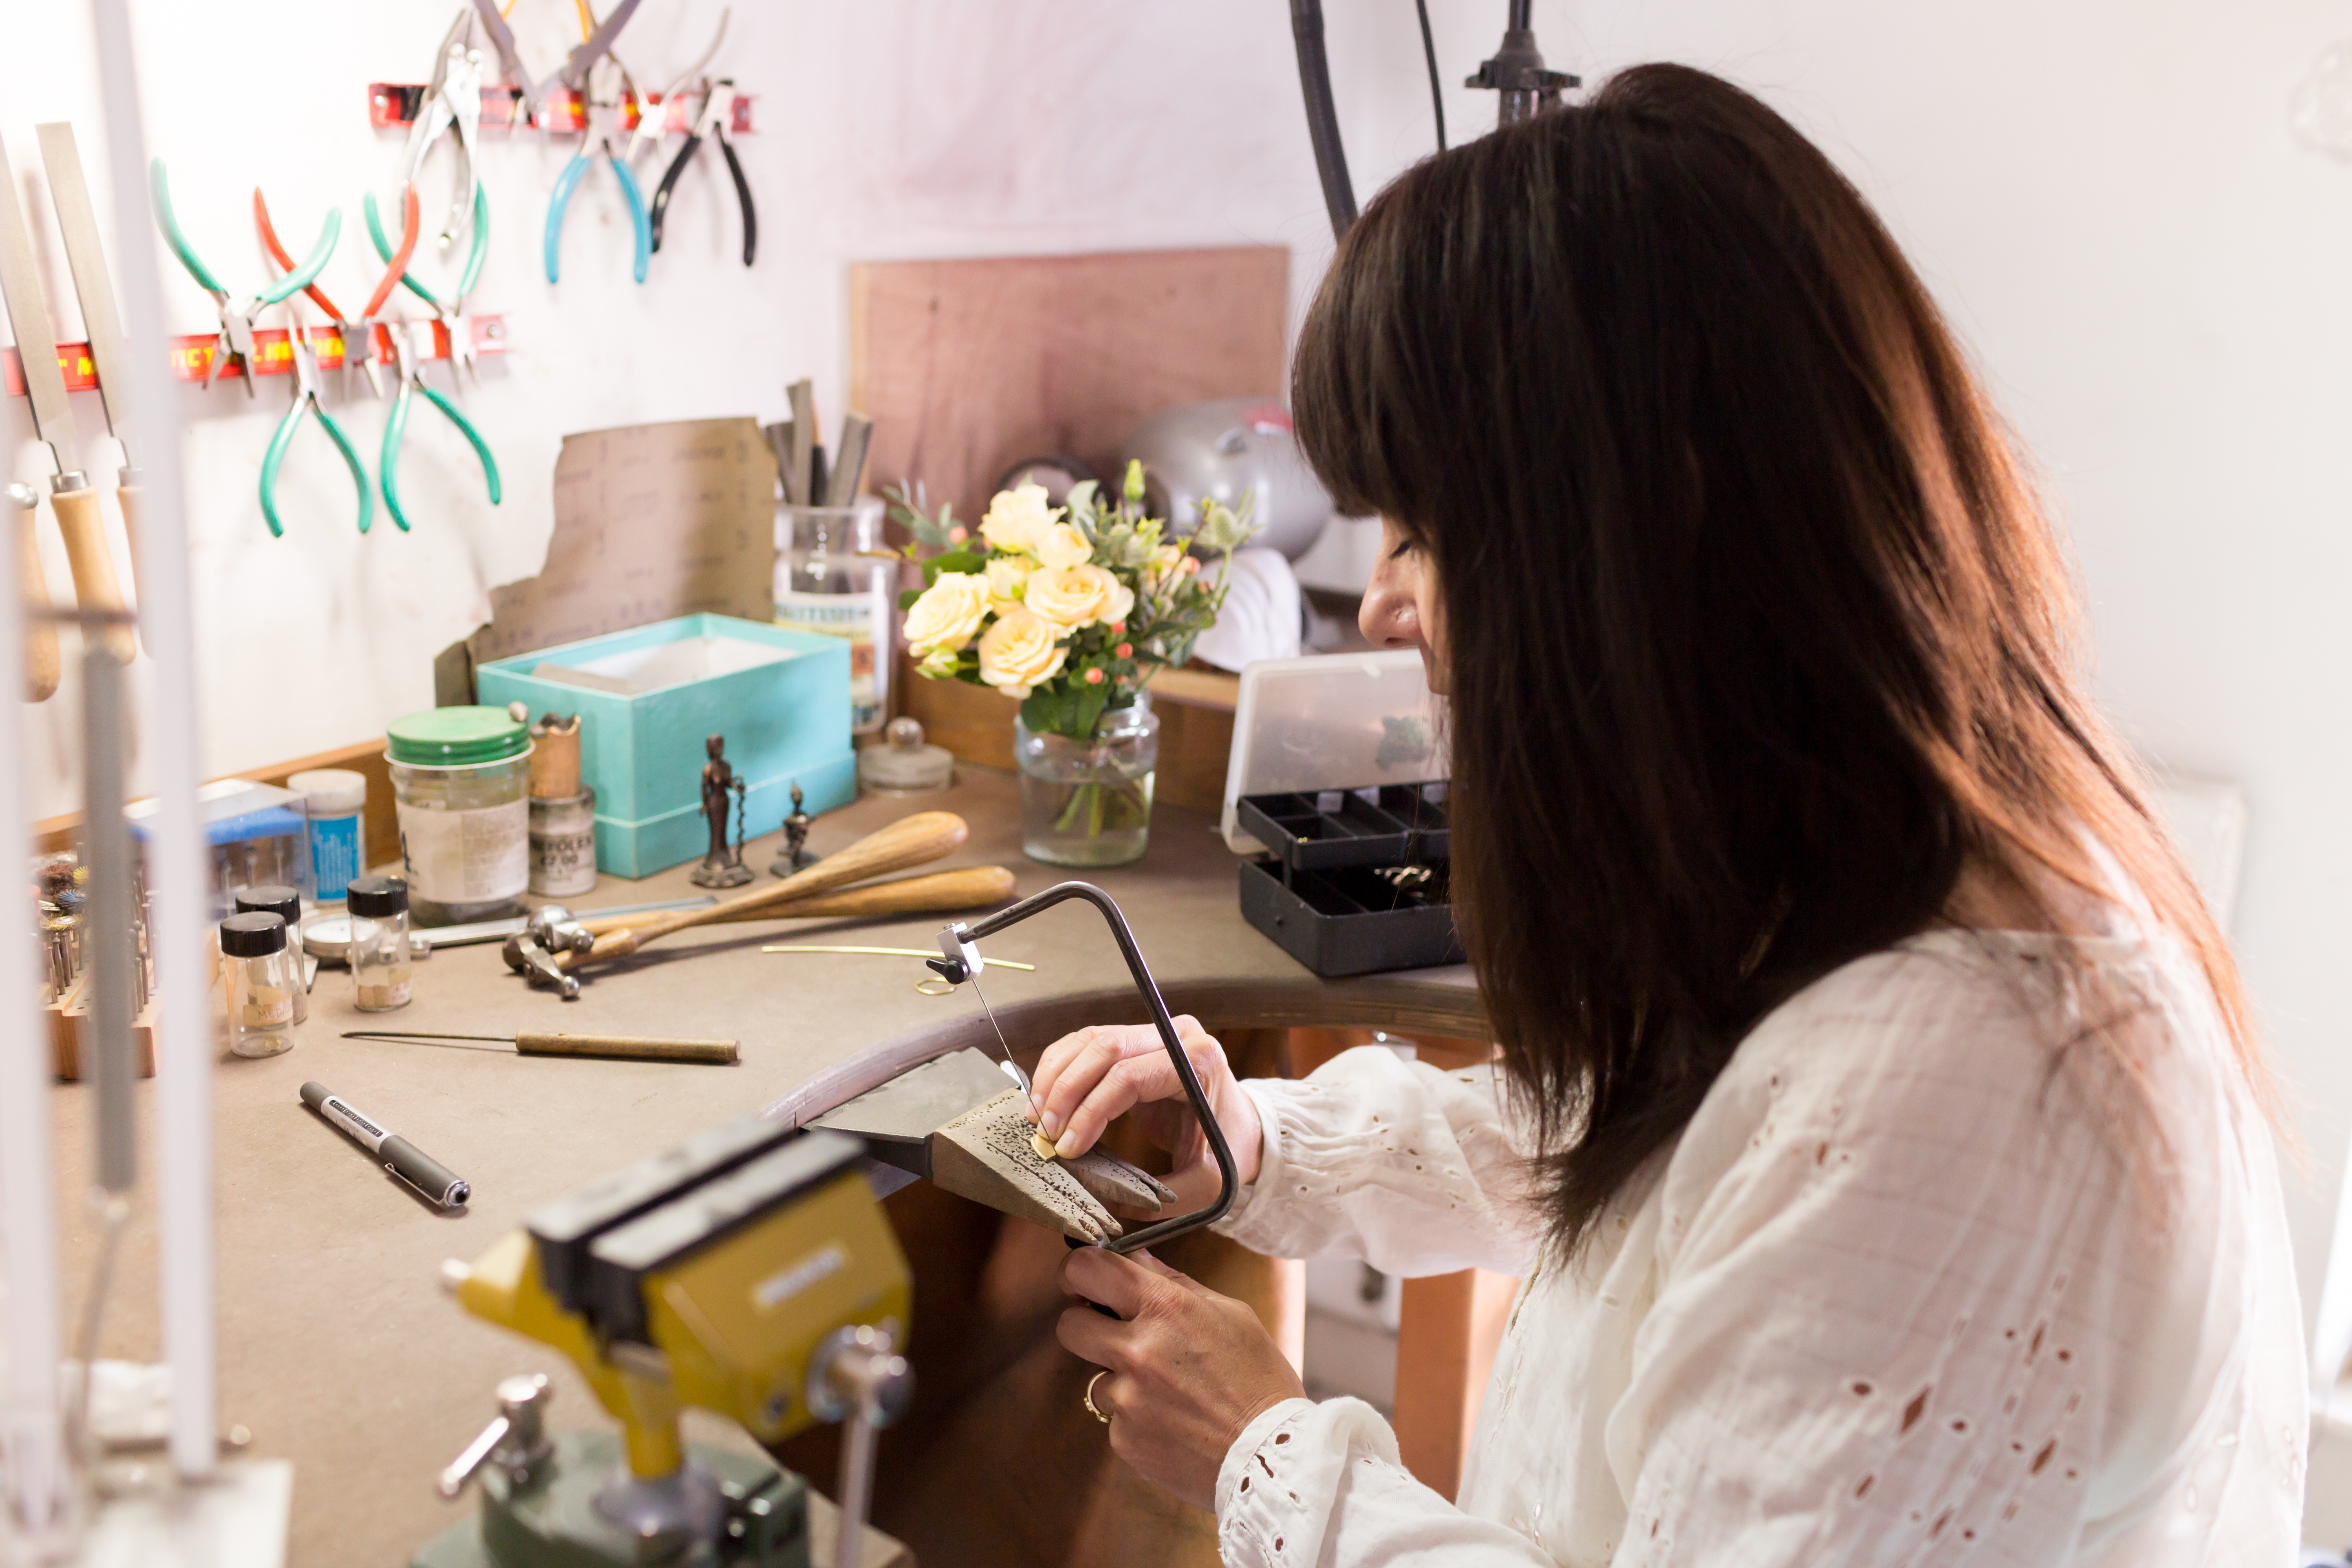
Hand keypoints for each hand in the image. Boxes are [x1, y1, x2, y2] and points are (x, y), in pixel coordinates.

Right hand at [1027, 1017, 1262, 1212]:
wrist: (1242, 1128)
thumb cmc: (1228, 1153)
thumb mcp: (1206, 1186)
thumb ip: (1160, 1199)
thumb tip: (1102, 1204)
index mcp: (1198, 1062)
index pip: (1129, 1076)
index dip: (1090, 1110)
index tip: (1068, 1147)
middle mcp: (1176, 1035)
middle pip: (1104, 1048)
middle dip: (1065, 1090)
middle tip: (1044, 1132)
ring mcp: (1154, 1032)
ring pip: (1089, 1039)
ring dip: (1055, 1076)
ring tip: (1036, 1117)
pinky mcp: (1134, 1039)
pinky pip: (1087, 1043)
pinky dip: (1060, 1067)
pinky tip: (1044, 1097)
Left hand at [1057, 1245, 1304, 1510]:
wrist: (1271, 1457)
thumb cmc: (1260, 1380)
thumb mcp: (1230, 1314)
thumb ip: (1176, 1284)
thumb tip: (1138, 1259)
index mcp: (1165, 1308)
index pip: (1087, 1269)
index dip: (1077, 1271)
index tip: (1085, 1281)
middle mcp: (1137, 1350)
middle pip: (1069, 1324)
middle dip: (1087, 1325)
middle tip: (1114, 1333)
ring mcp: (1127, 1398)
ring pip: (1095, 1376)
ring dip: (1120, 1379)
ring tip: (1168, 1392)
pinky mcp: (1124, 1439)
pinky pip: (1115, 1417)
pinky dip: (1137, 1417)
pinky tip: (1173, 1422)